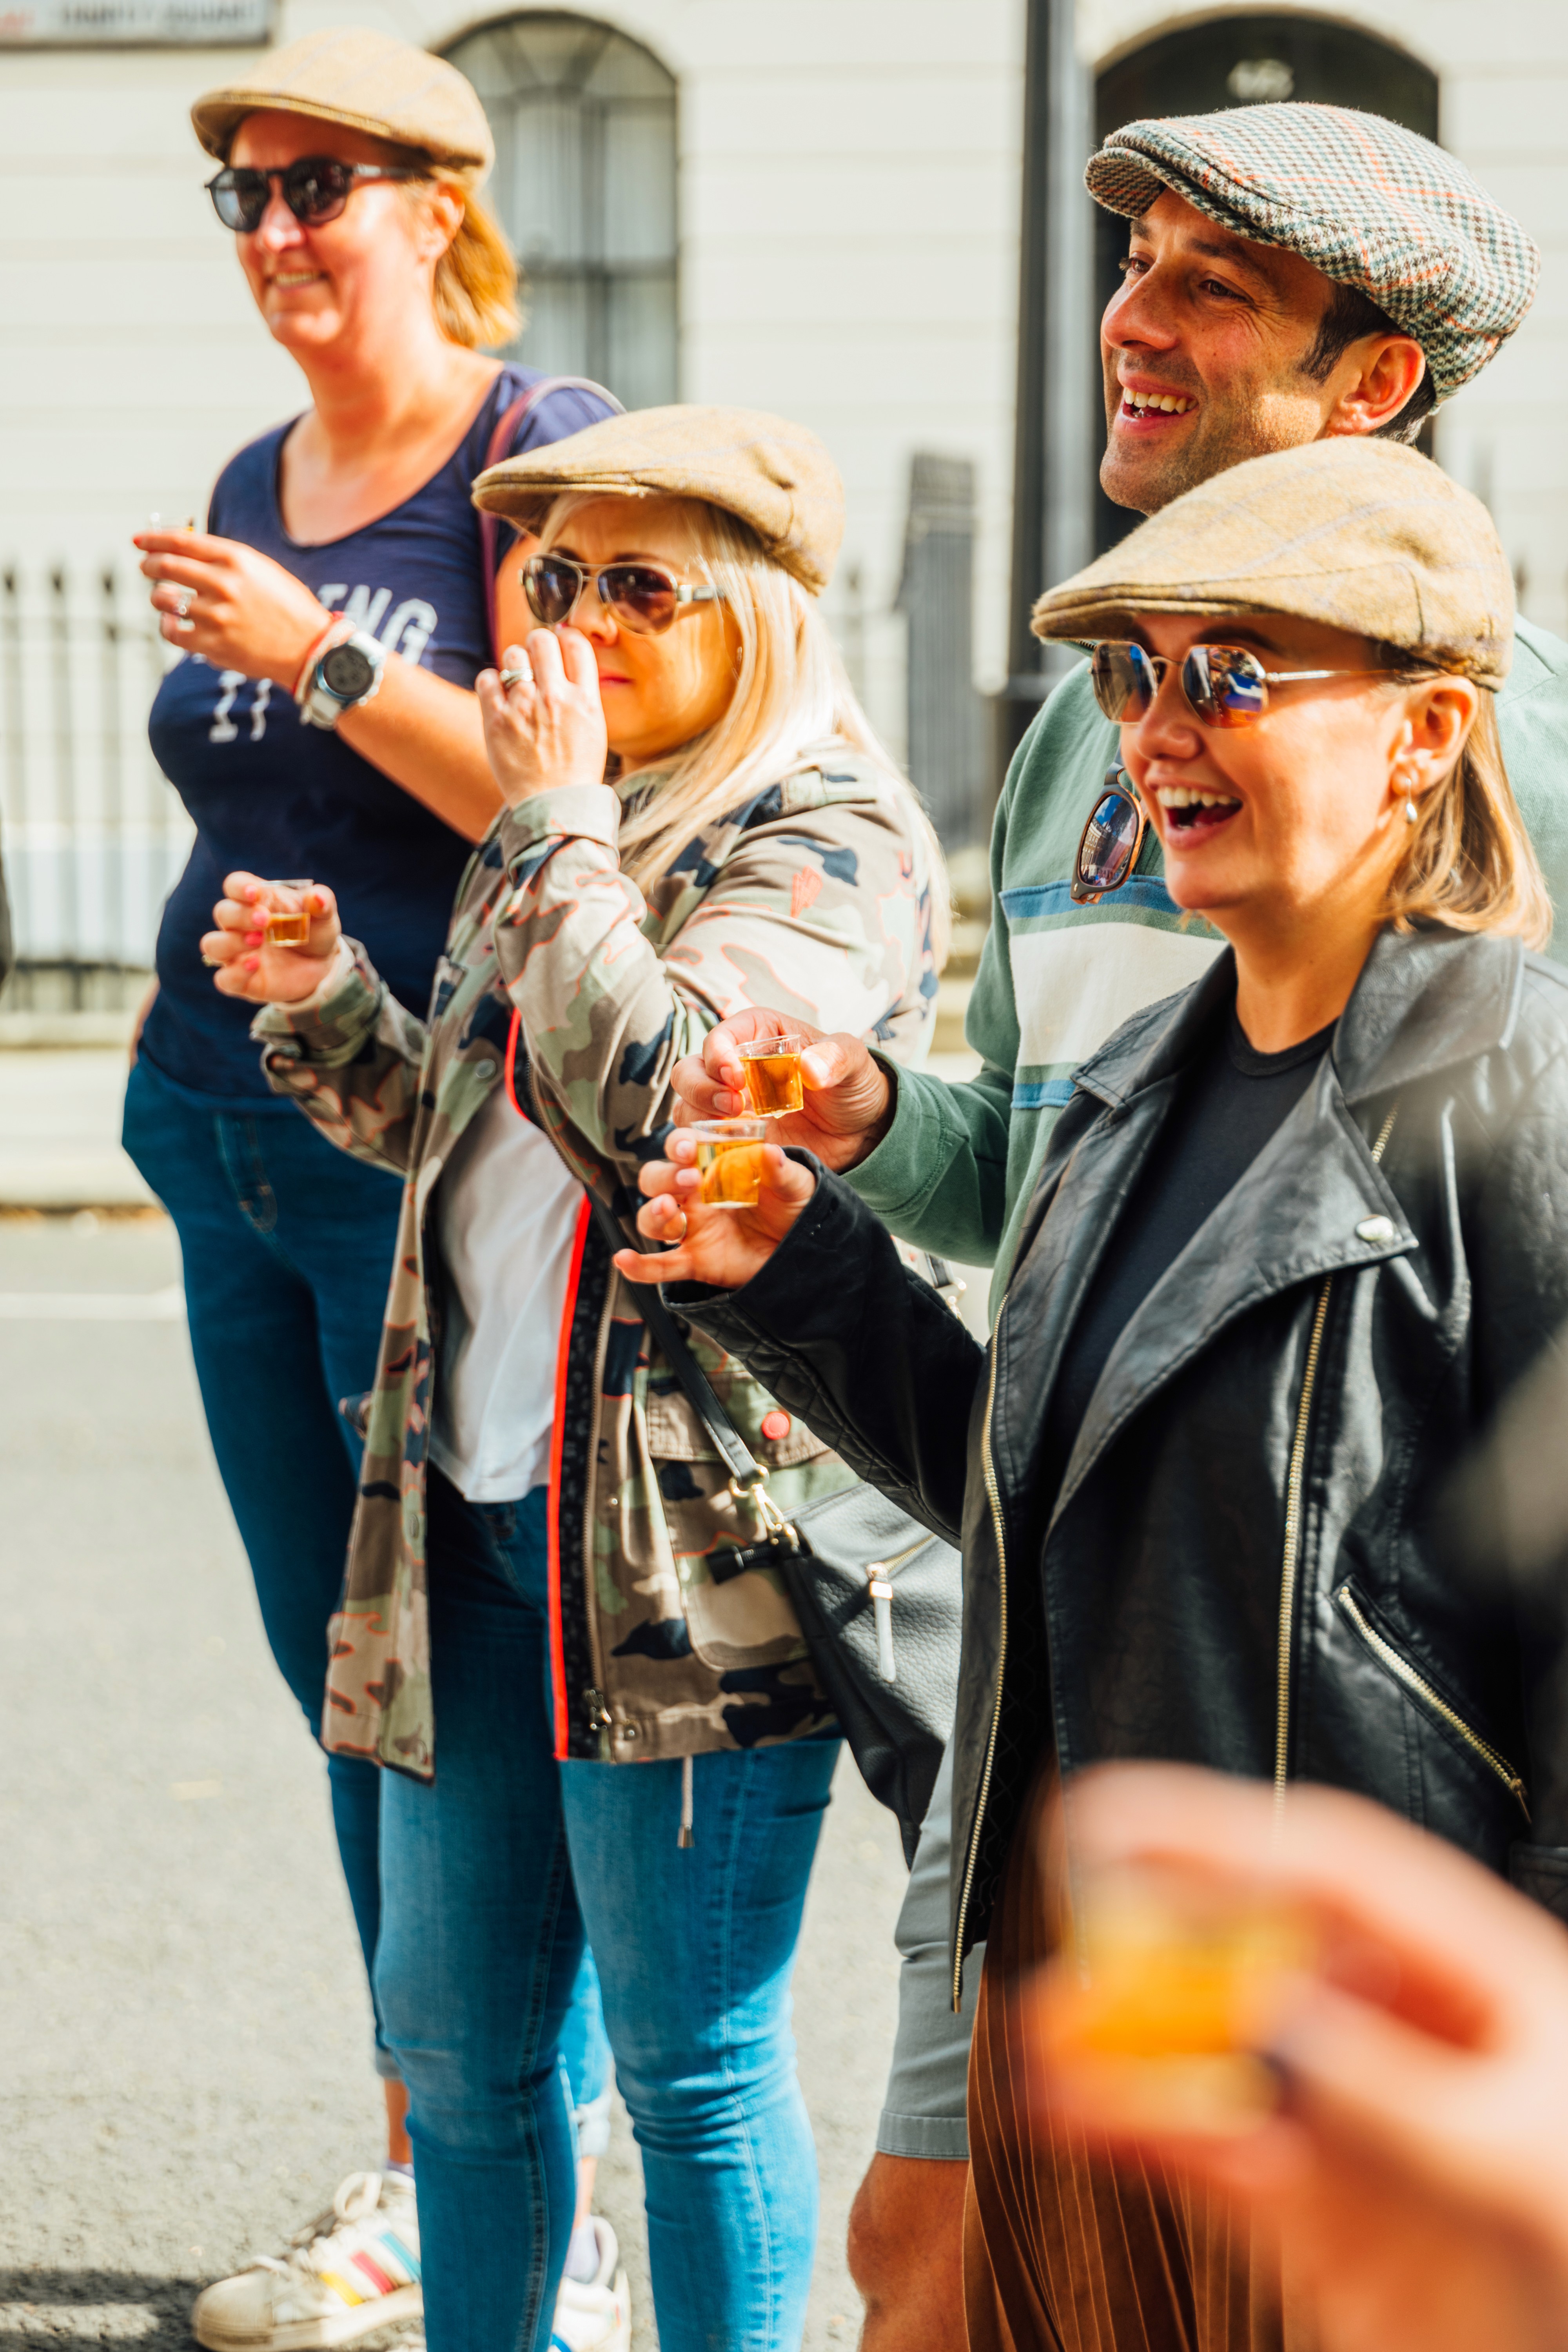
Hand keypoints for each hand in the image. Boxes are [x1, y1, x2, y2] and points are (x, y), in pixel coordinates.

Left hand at [134, 527, 332, 684]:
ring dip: (158, 596)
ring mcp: (217, 616)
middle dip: (149, 564)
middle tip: (146, 566)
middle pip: (166, 566)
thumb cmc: (288, 609)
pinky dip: (168, 625)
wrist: (311, 650)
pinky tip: (174, 622)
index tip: (139, 540)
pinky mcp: (212, 645)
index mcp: (237, 559)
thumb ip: (226, 560)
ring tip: (165, 598)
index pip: (181, 541)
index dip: (154, 538)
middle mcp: (224, 585)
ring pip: (164, 599)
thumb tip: (186, 551)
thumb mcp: (262, 570)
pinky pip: (172, 631)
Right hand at [201, 871, 342, 1004]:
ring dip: (231, 941)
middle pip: (223, 912)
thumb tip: (318, 897)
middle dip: (241, 915)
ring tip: (258, 940)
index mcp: (256, 901)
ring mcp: (237, 953)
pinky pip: (224, 979)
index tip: (255, 892)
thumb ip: (321, 903)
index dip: (239, 887)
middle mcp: (239, 925)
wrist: (320, 966)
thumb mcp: (323, 917)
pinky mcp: (240, 980)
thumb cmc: (313, 932)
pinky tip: (256, 965)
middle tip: (265, 920)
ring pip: (213, 944)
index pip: (234, 886)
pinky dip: (235, 973)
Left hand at [476, 627, 607, 802]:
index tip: (559, 642)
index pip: (576, 644)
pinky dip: (491, 682)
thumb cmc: (576, 772)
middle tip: (534, 659)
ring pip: (512, 654)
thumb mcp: (595, 729)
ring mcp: (525, 706)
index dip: (565, 637)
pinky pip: (487, 678)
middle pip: (541, 639)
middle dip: (537, 644)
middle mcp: (556, 697)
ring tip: (516, 683)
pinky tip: (499, 697)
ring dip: (513, 663)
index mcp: (586, 700)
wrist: (555, 807)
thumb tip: (565, 660)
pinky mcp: (496, 719)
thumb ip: (582, 694)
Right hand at [611, 1133, 816, 1289]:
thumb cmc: (795, 1206)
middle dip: (666, 1176)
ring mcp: (692, 1228)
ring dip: (652, 1213)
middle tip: (689, 1178)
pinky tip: (624, 1260)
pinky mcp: (695, 1260)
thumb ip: (781, 1170)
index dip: (680, 1143)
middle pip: (657, 1178)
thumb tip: (770, 1152)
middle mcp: (694, 1194)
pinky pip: (661, 1265)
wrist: (805, 1249)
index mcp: (714, 1166)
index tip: (691, 1146)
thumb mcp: (796, 1185)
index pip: (683, 1147)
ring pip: (653, 1218)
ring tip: (668, 1210)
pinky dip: (639, 1266)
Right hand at [668, 1010, 894, 1171]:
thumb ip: (836, 1058)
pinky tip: (735, 1156)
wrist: (860, 1132)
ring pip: (687, 1107)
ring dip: (700, 1121)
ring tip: (735, 1133)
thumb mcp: (854, 1065)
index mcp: (758, 1034)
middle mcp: (734, 1068)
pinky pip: (703, 1144)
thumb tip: (810, 1068)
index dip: (719, 1053)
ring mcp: (729, 1107)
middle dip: (701, 1089)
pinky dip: (709, 1149)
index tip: (736, 1076)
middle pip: (689, 1071)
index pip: (721, 1037)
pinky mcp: (732, 1141)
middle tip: (735, 1108)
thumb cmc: (853, 1086)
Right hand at [1034, 1765, 1567, 2351]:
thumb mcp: (1519, 2161)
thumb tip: (1275, 2017)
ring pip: (1225, 2059)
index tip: (1114, 1819)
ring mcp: (1364, 2127)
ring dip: (1133, 2049)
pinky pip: (1221, 2157)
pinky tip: (1094, 2122)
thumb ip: (1393, 2093)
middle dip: (1156, 1939)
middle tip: (1066, 1926)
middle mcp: (1415, 2039)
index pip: (1334, 1868)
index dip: (1217, 1831)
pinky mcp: (1328, 2216)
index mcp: (1484, 1985)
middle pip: (1264, 1953)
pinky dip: (1151, 2138)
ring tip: (1050, 2042)